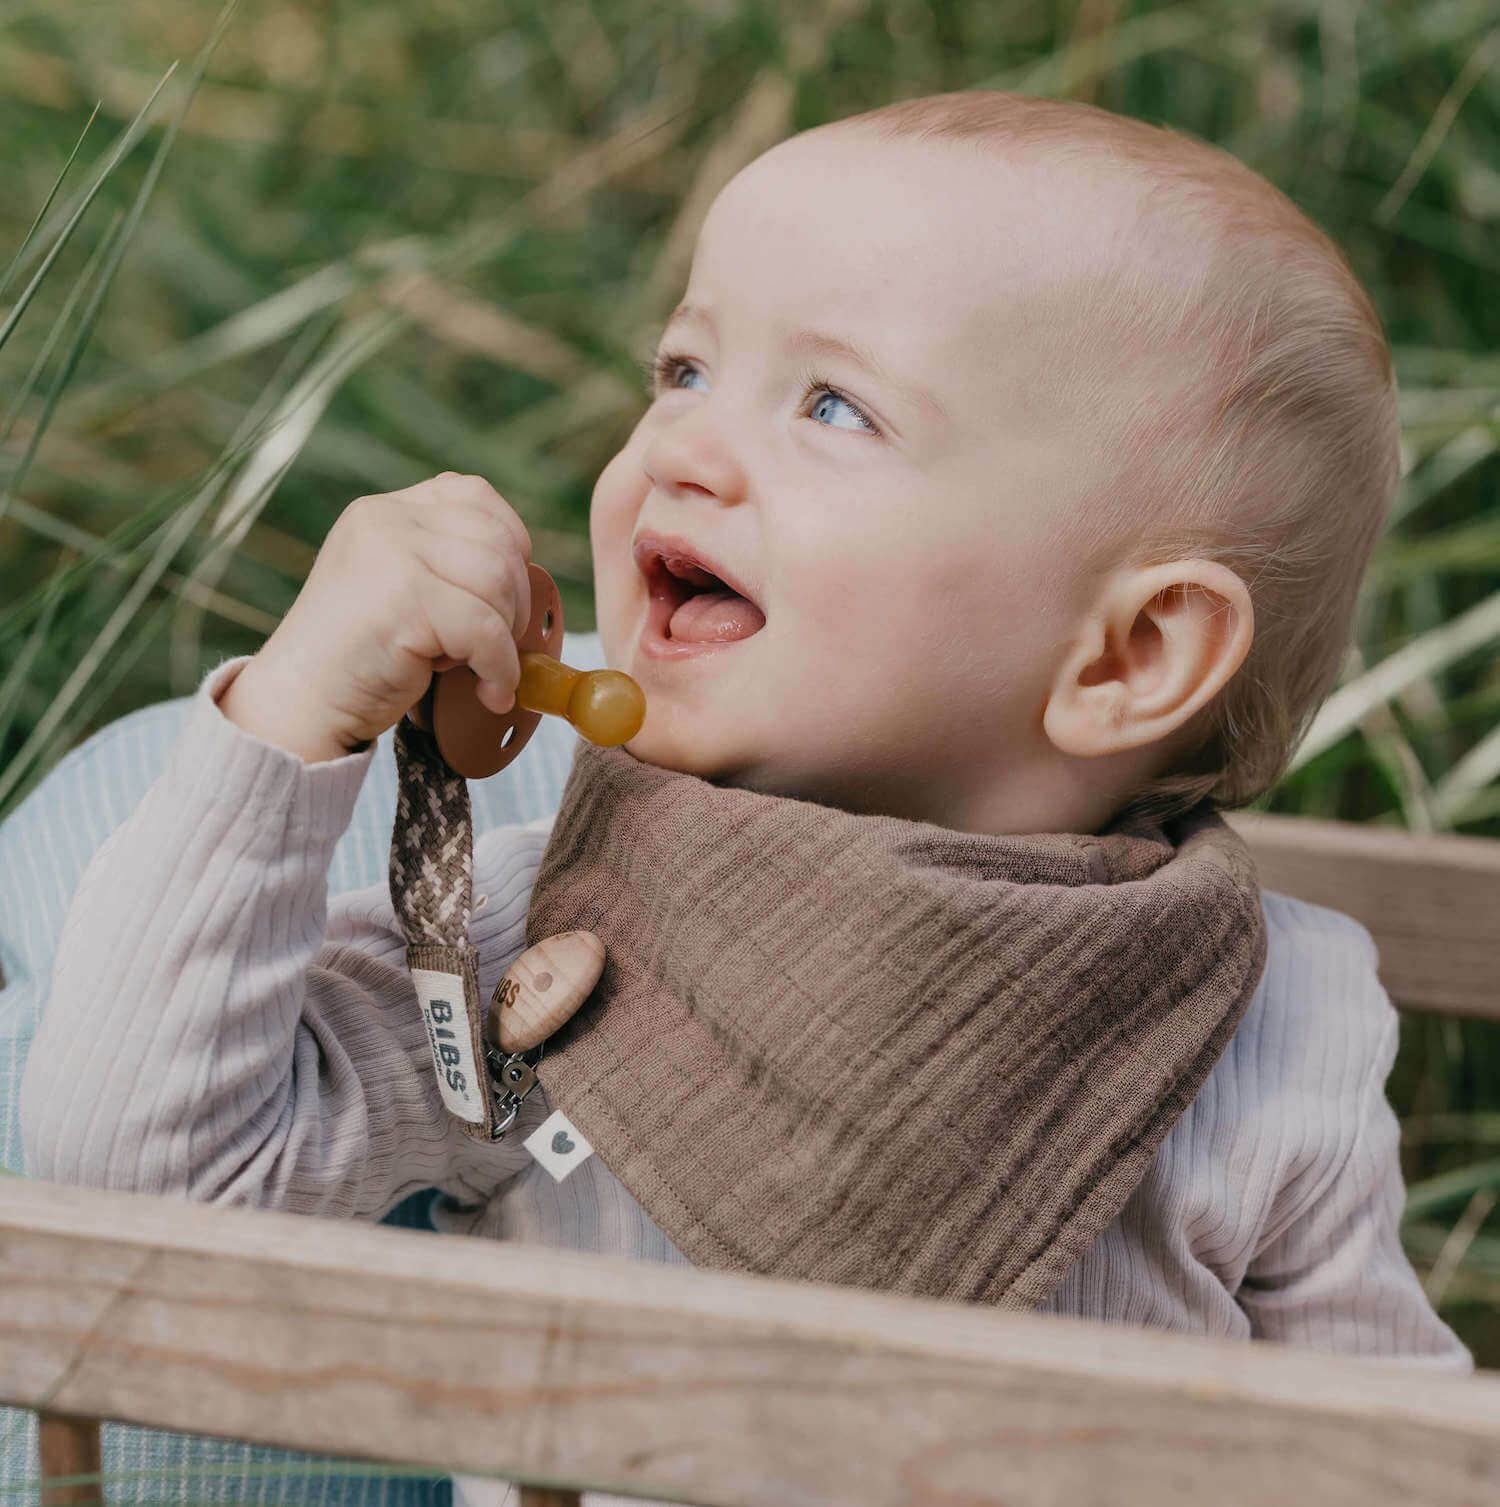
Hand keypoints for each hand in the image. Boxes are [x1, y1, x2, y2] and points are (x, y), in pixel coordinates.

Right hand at [218, 473, 531, 761]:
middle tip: (491, 646)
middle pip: (500, 541)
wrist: (299, 705)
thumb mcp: (398, 587)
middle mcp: (387, 520)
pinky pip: (487, 630)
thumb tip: (527, 571)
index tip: (502, 596)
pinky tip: (489, 693)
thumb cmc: (361, 659)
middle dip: (513, 600)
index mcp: (387, 511)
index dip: (509, 545)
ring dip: (505, 635)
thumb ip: (444, 562)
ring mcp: (392, 554)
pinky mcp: (403, 600)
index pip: (476, 496)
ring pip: (499, 580)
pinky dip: (501, 669)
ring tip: (475, 665)